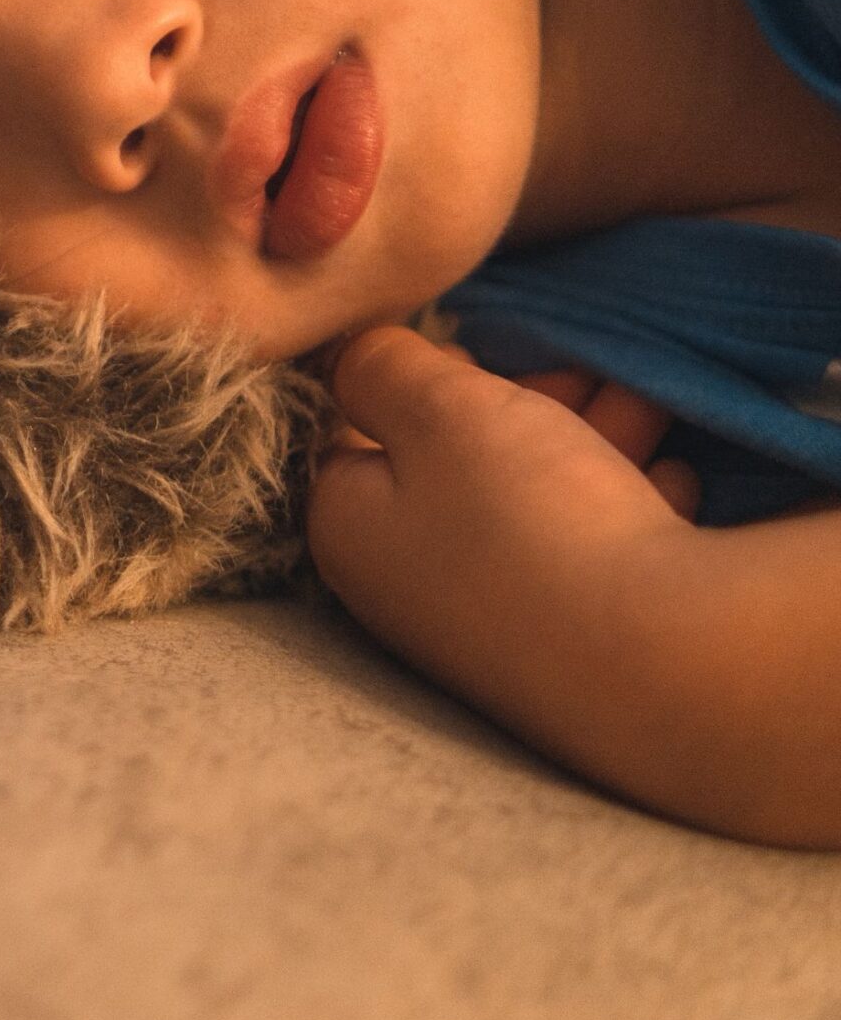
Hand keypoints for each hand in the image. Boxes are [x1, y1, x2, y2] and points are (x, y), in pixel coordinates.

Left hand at [306, 327, 707, 771]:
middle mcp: (408, 593)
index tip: (469, 354)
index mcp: (352, 533)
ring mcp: (494, 632)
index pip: (352, 437)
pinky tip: (672, 479)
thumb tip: (346, 361)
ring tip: (645, 403)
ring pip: (529, 504)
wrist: (663, 665)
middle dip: (515, 404)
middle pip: (450, 468)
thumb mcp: (438, 408)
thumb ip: (381, 367)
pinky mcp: (574, 654)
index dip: (409, 384)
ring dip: (587, 440)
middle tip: (577, 368)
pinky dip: (624, 507)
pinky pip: (589, 559)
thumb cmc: (526, 517)